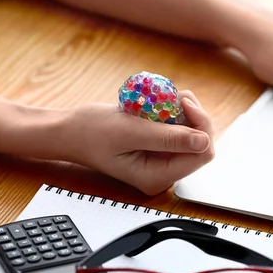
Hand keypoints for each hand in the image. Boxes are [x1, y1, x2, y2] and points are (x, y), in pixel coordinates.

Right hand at [62, 90, 214, 194]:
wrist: (70, 131)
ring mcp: (163, 161)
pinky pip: (180, 129)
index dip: (201, 126)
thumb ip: (167, 138)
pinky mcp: (160, 149)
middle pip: (201, 144)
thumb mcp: (129, 131)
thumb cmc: (91, 132)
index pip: (202, 154)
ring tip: (168, 96)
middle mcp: (164, 173)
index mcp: (157, 177)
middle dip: (194, 117)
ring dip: (186, 112)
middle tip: (178, 96)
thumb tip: (203, 141)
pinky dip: (176, 112)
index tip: (184, 103)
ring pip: (193, 134)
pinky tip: (164, 102)